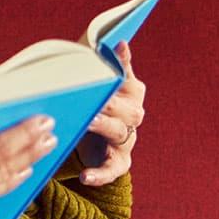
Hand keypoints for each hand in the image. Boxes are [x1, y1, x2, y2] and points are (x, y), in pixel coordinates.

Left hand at [76, 41, 144, 186]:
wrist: (94, 138)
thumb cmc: (93, 102)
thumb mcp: (98, 81)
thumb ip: (105, 63)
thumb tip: (117, 41)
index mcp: (130, 92)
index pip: (129, 79)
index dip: (123, 66)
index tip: (116, 46)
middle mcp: (133, 115)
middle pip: (129, 109)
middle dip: (111, 102)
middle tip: (96, 96)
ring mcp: (127, 139)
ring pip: (120, 134)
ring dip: (104, 127)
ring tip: (88, 122)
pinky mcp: (118, 162)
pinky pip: (112, 169)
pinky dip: (100, 174)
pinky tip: (86, 177)